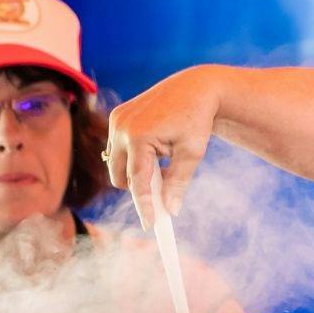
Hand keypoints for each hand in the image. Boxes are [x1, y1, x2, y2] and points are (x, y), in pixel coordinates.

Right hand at [105, 66, 221, 228]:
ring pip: (116, 163)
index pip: (138, 182)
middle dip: (138, 187)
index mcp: (139, 136)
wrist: (196, 88)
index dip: (144, 206)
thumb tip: (171, 211)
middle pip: (121, 175)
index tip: (151, 225)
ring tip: (163, 161)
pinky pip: (118, 147)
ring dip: (135, 170)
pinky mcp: (116, 116)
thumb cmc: (197, 120)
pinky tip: (156, 149)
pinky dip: (133, 155)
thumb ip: (178, 182)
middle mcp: (121, 127)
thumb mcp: (192, 153)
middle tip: (161, 193)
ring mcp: (116, 120)